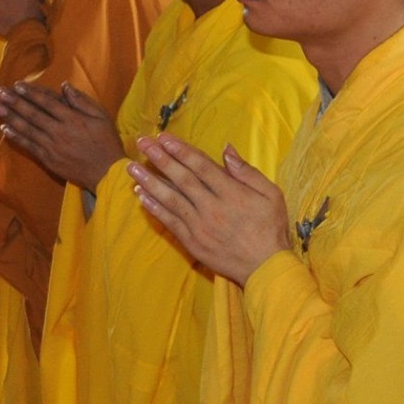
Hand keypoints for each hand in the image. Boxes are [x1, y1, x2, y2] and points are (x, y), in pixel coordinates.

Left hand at [0, 82, 124, 190]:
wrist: (106, 172)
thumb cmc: (106, 142)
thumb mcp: (102, 117)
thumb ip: (83, 101)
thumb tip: (65, 86)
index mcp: (73, 119)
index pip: (47, 102)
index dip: (31, 93)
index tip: (17, 84)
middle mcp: (59, 131)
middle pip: (33, 114)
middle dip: (15, 101)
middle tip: (0, 92)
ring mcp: (51, 146)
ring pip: (27, 129)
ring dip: (11, 116)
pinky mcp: (47, 158)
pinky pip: (28, 145)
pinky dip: (15, 136)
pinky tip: (5, 128)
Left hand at [130, 135, 291, 284]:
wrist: (264, 266)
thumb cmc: (271, 227)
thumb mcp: (271, 194)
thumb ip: (247, 172)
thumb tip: (227, 150)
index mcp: (232, 193)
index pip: (201, 166)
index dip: (181, 150)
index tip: (164, 137)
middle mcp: (212, 207)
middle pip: (181, 178)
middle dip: (160, 159)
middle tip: (142, 143)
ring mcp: (199, 226)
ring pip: (169, 199)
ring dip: (149, 181)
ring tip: (131, 167)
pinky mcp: (191, 241)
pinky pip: (168, 221)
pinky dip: (153, 207)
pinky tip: (141, 195)